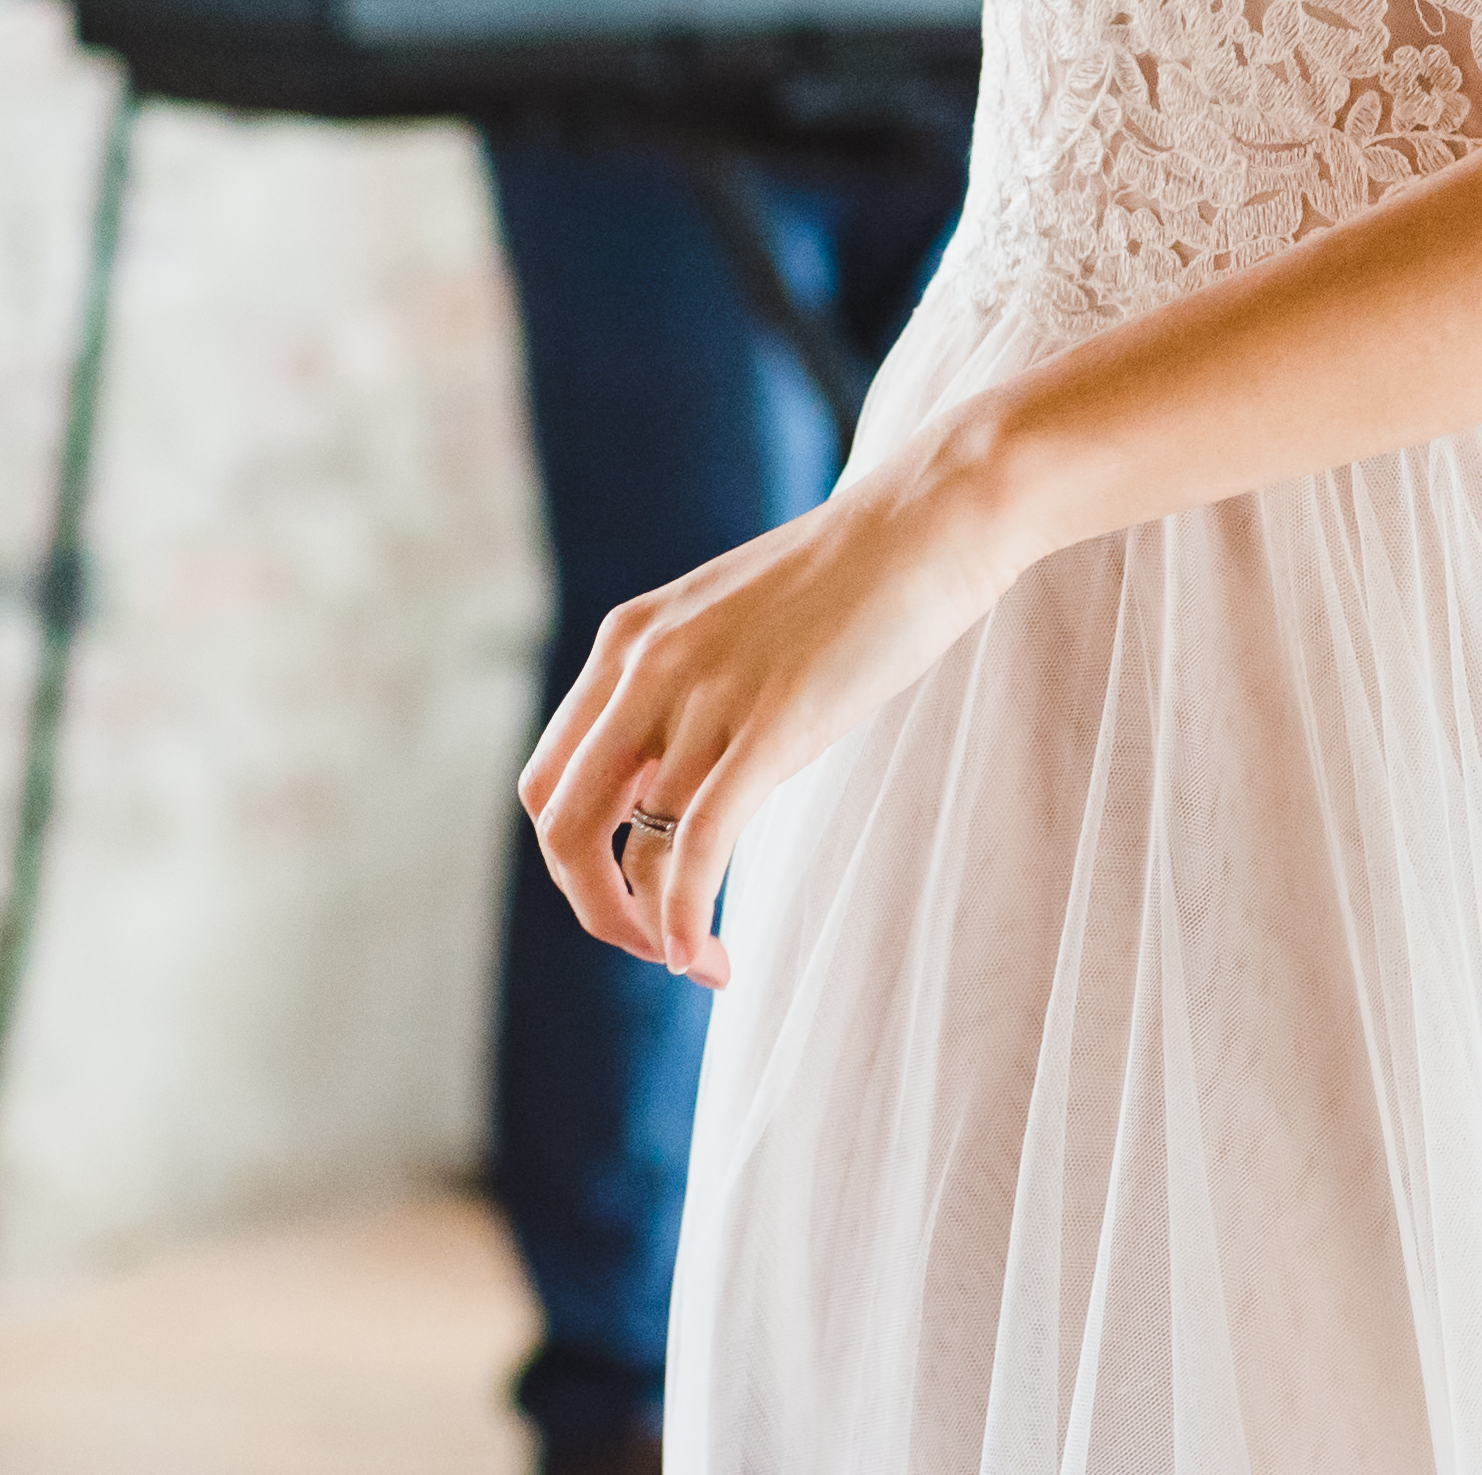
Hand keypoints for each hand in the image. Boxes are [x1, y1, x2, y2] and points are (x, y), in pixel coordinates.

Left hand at [519, 455, 1007, 979]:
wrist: (932, 518)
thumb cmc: (855, 577)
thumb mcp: (736, 627)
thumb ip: (691, 691)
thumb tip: (683, 781)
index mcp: (627, 642)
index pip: (549, 781)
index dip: (575, 858)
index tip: (633, 890)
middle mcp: (644, 668)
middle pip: (563, 825)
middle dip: (595, 906)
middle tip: (652, 945)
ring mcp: (703, 696)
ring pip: (630, 848)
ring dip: (654, 929)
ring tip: (704, 962)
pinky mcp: (767, 726)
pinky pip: (694, 849)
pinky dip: (683, 920)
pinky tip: (705, 959)